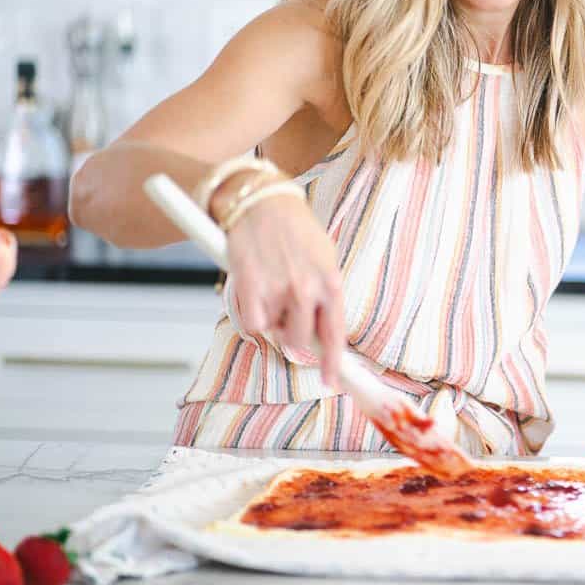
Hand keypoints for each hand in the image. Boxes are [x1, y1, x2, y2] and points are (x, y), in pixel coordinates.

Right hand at [217, 180, 345, 386]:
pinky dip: (252, 314)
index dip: (333, 364)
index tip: (332, 381)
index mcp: (332, 283)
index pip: (335, 335)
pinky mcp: (249, 286)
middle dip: (293, 334)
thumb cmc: (296, 232)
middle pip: (301, 341)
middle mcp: (308, 289)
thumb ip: (326, 297)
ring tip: (272, 288)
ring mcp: (278, 289)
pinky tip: (255, 289)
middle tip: (286, 313)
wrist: (264, 203)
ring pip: (274, 331)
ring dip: (272, 319)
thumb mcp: (325, 260)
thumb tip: (326, 335)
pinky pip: (252, 323)